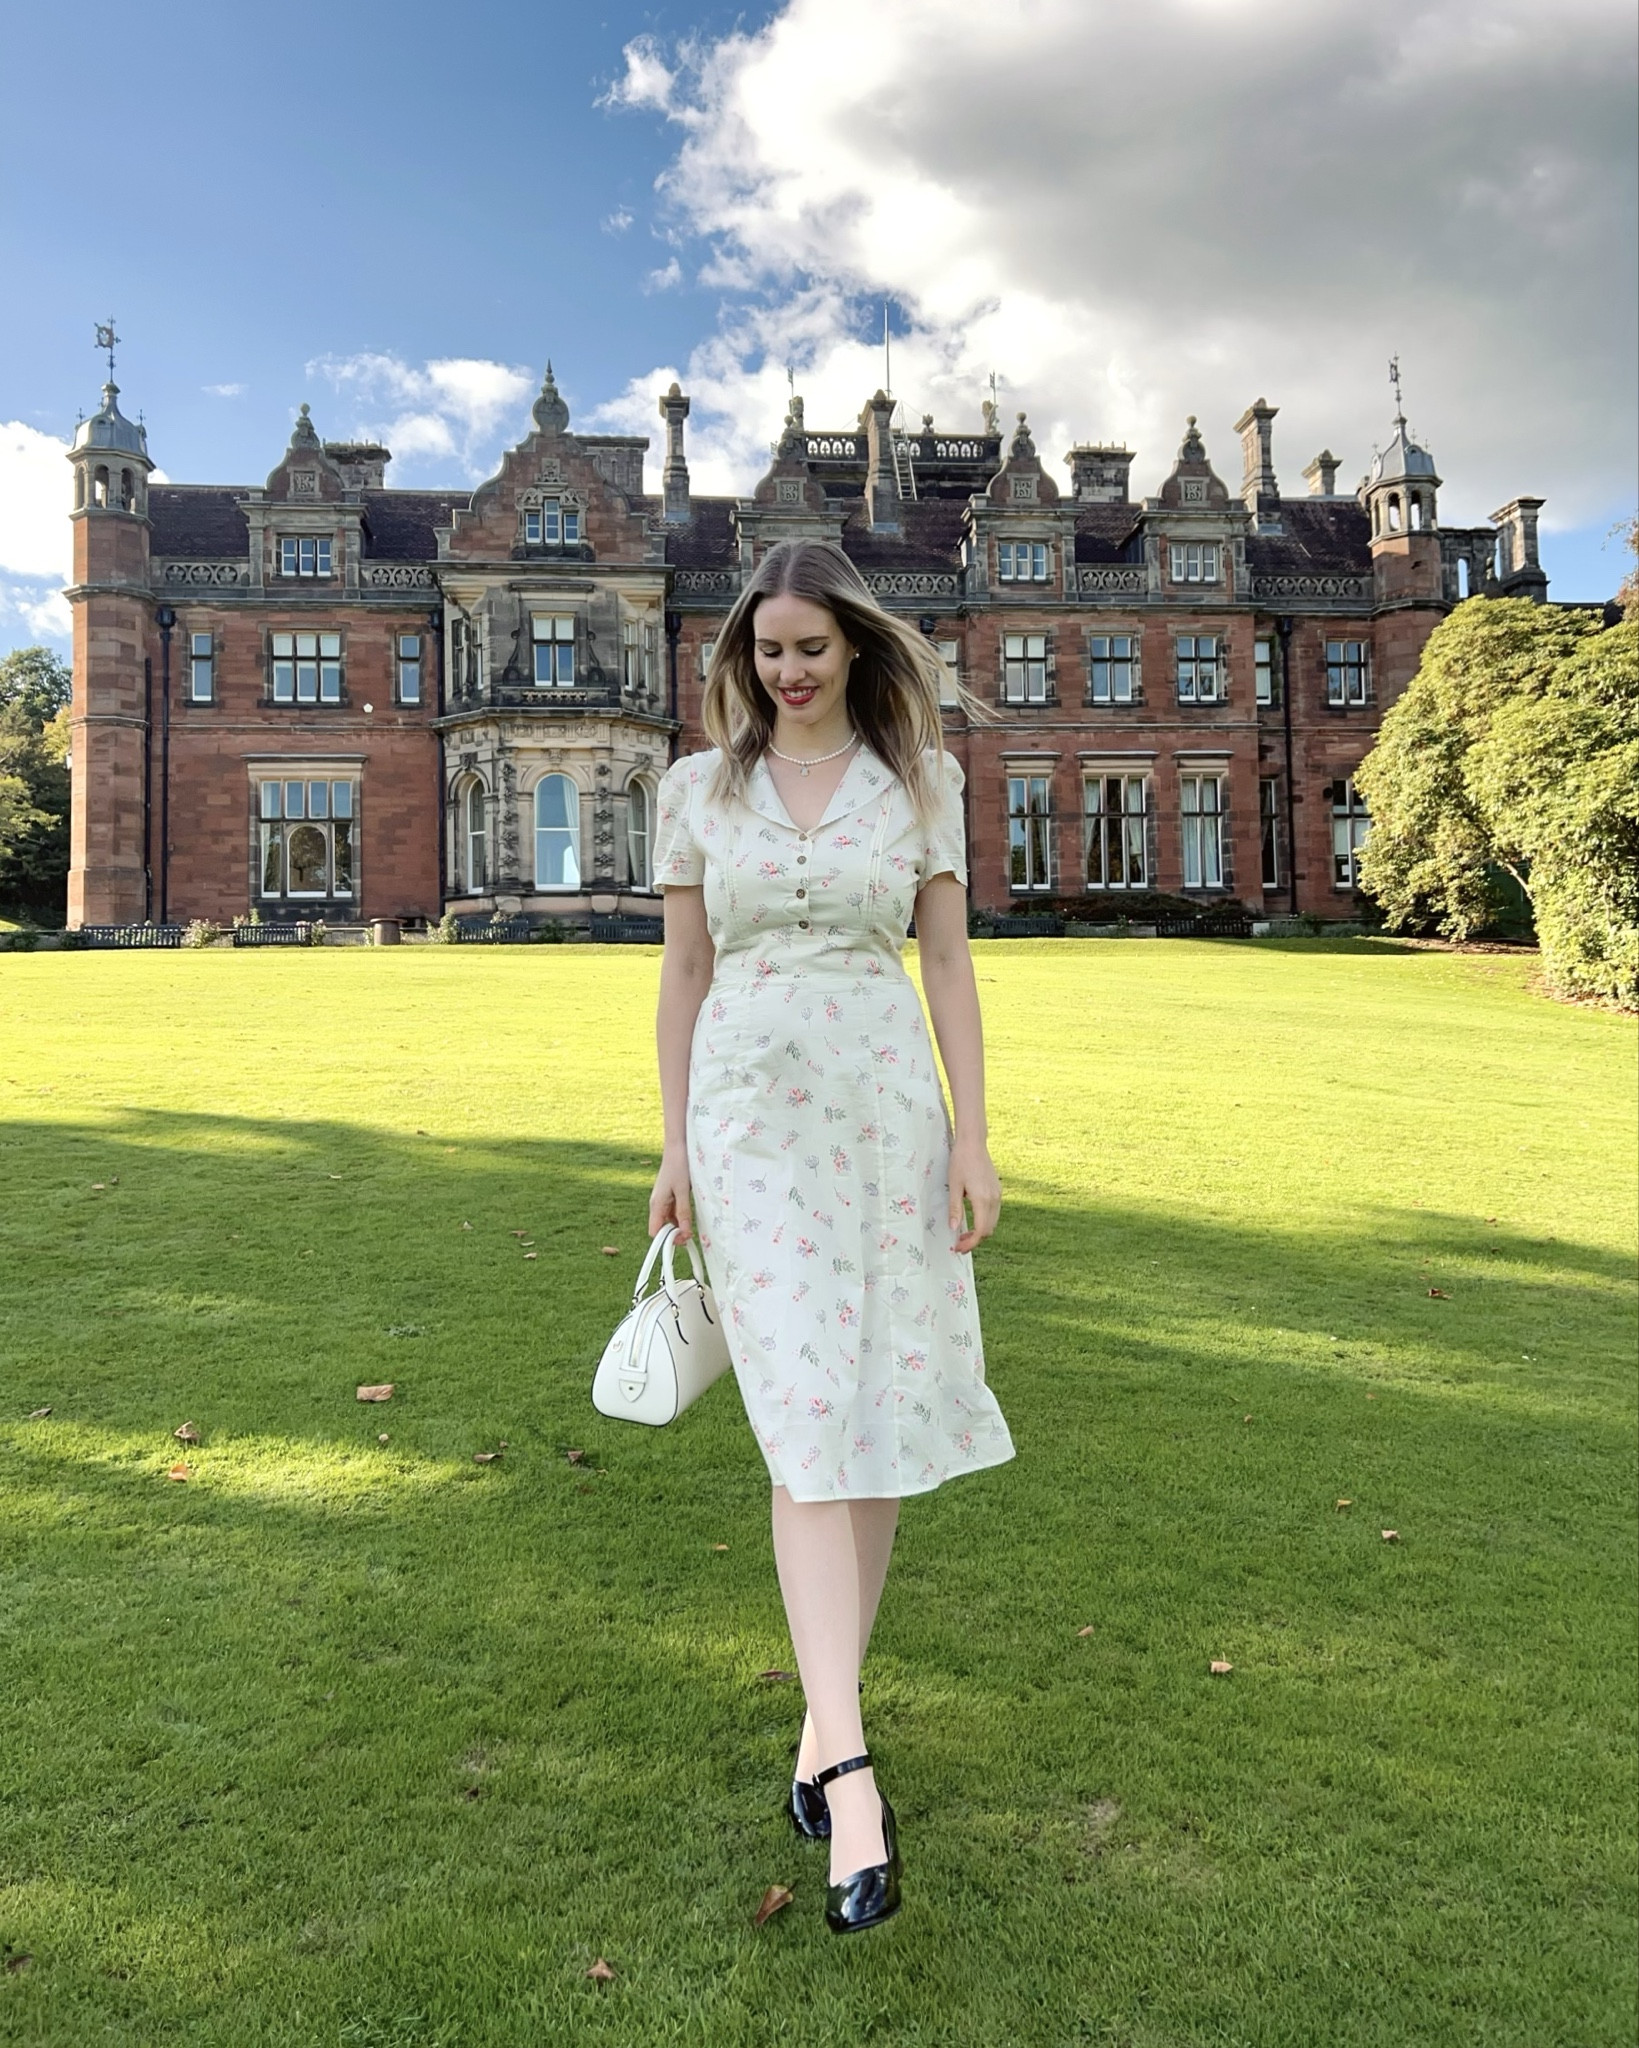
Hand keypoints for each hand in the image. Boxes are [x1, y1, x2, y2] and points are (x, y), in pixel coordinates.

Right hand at [648, 1142, 695, 1243]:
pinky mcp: (669, 1196)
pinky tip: (690, 1216)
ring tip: (692, 1227)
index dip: (666, 1239)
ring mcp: (662, 1200)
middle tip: (690, 1235)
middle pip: (661, 1228)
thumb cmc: (679, 1166)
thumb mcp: (683, 1191)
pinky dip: (680, 1216)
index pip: (654, 1231)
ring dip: (678, 1226)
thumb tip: (685, 1232)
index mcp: (656, 1204)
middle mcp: (657, 1204)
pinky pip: (672, 1212)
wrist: (678, 1147)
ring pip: (668, 1221)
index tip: (681, 1240)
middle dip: (674, 1234)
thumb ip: (683, 1212)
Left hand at [948, 1133, 999, 1254]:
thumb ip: (955, 1209)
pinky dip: (985, 1221)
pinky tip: (972, 1219)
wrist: (973, 1143)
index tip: (959, 1248)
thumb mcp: (954, 1186)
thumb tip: (954, 1229)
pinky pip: (994, 1212)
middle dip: (975, 1240)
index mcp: (982, 1199)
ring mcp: (998, 1194)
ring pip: (993, 1222)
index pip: (980, 1231)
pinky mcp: (997, 1190)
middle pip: (989, 1230)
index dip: (970, 1243)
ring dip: (981, 1231)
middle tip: (958, 1243)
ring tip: (964, 1233)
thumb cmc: (960, 1162)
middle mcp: (994, 1199)